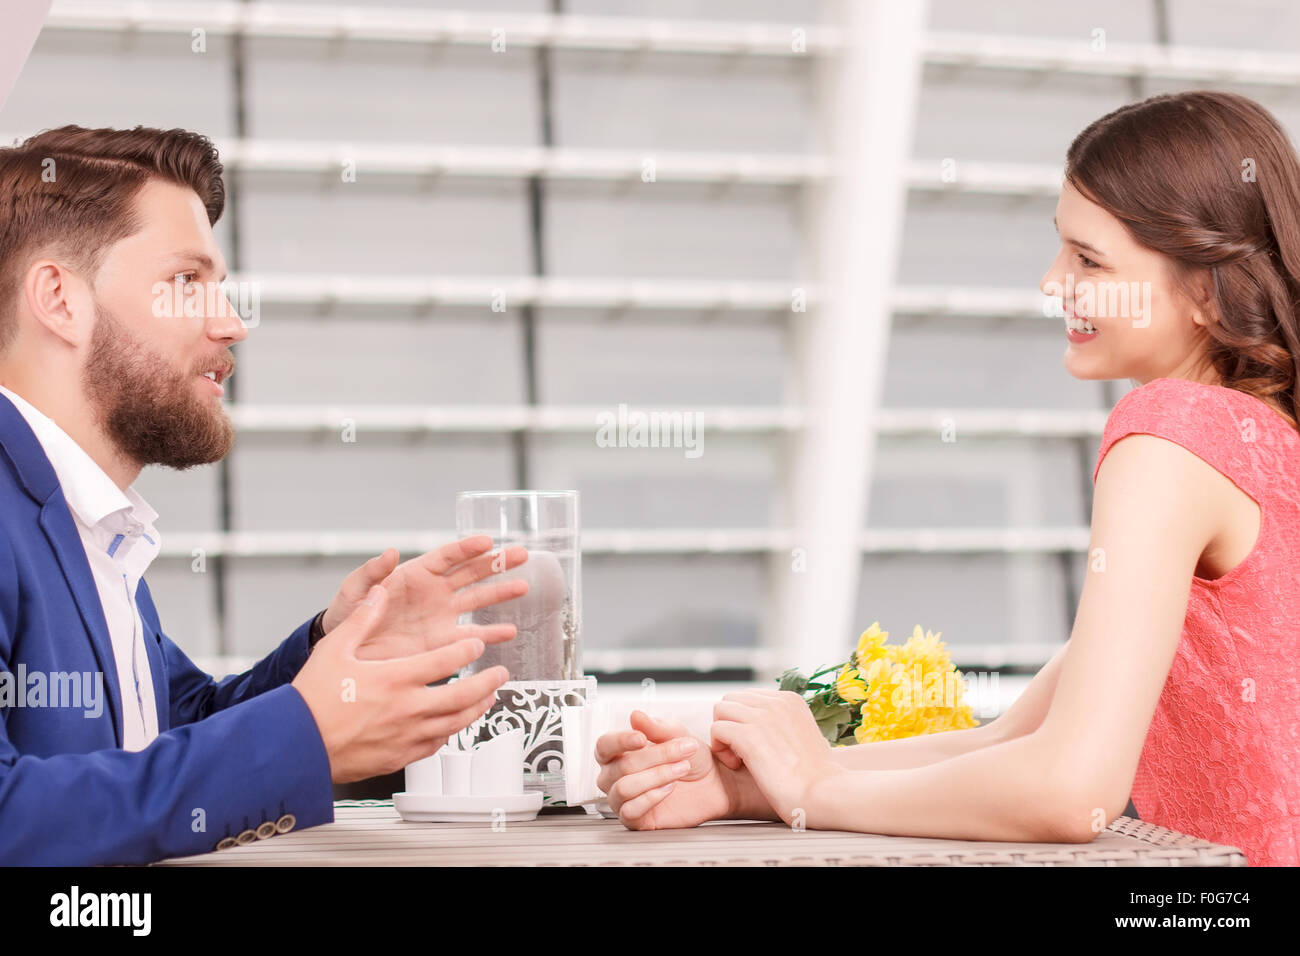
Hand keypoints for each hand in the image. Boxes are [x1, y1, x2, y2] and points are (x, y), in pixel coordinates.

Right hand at [291, 584, 511, 782]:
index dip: (468, 650)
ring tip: (489, 698)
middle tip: (501, 673)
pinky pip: (436, 744)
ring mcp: (407, 735)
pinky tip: (454, 725)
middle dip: (487, 682)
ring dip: (477, 708)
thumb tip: (379, 593)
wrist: (296, 747)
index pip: (446, 661)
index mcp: (395, 678)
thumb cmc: (311, 699)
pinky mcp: (400, 757)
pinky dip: (450, 731)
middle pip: (463, 695)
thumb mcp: (334, 650)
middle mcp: (408, 708)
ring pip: (455, 722)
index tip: (478, 642)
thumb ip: (362, 619)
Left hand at [320, 535, 528, 660]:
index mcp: (416, 574)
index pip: (448, 556)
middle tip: (522, 554)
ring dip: (502, 593)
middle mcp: (435, 592)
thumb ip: (371, 573)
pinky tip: (509, 632)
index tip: (488, 541)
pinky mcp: (443, 642)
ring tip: (524, 587)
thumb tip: (389, 552)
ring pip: (479, 600)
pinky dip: (491, 635)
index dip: (468, 548)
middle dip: (497, 563)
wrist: (349, 652)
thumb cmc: (349, 615)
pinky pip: (472, 636)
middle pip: (473, 572)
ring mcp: (443, 616)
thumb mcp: (354, 591)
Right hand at [595, 711, 737, 829]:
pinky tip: (670, 788)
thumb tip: (635, 716)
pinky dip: (651, 798)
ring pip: (624, 788)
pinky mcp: (634, 818)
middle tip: (682, 750)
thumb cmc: (691, 757)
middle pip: (621, 766)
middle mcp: (614, 775)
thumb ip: (656, 726)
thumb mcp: (677, 734)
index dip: (620, 741)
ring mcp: (622, 798)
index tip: (641, 738)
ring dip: (657, 776)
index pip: (604, 745)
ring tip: (681, 768)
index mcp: (618, 752)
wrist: (713, 782)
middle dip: (656, 757)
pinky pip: (630, 810)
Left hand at [710, 690, 844, 826]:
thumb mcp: (802, 735)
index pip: (747, 696)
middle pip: (731, 700)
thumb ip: (782, 723)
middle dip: (729, 724)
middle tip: (741, 752)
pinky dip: (720, 749)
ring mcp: (762, 716)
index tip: (754, 744)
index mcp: (789, 699)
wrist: (823, 792)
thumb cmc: (814, 775)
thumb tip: (761, 724)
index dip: (743, 720)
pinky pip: (717, 729)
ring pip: (720, 711)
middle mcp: (776, 702)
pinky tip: (737, 766)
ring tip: (738, 759)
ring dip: (723, 736)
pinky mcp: (749, 736)